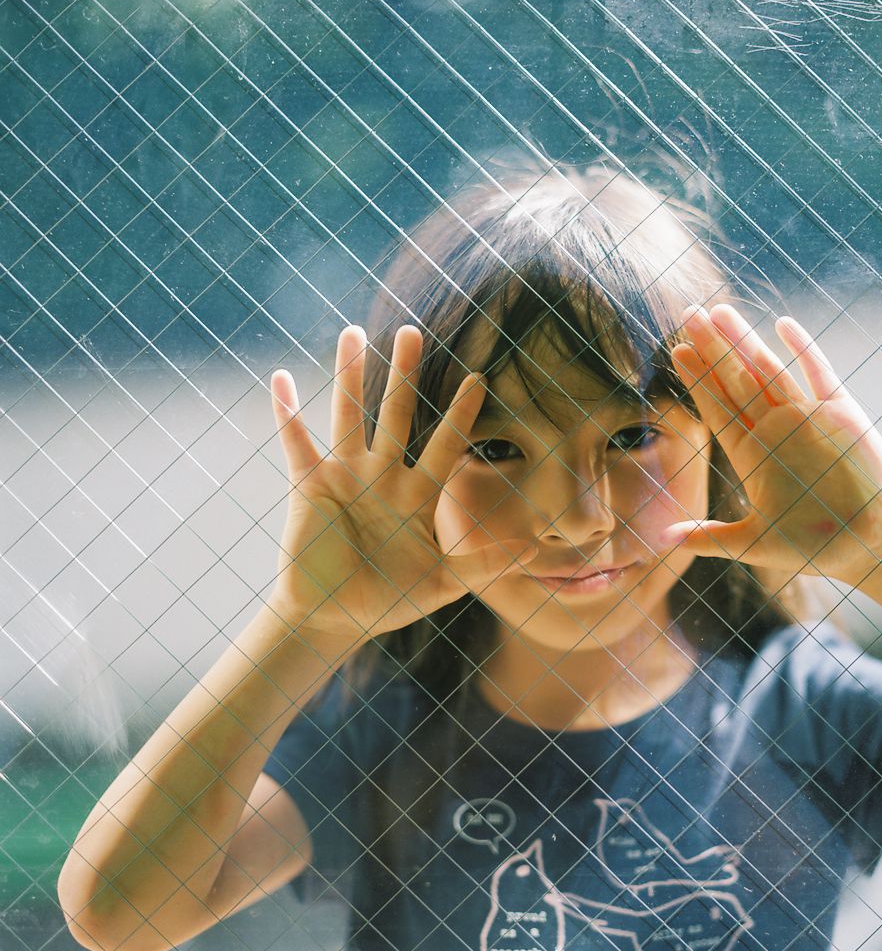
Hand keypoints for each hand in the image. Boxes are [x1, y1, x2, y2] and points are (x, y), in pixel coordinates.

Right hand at [265, 325, 537, 654]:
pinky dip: (287, 412)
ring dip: (349, 376)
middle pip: (397, 415)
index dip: (460, 415)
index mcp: (419, 495)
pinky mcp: (309, 487)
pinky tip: (281, 378)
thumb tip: (532, 551)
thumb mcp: (443, 584)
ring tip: (353, 333)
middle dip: (404, 375)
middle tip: (412, 332)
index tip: (478, 378)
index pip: (445, 446)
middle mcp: (384, 477)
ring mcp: (346, 477)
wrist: (336, 618)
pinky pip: (297, 443)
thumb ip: (484, 566)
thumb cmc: (392, 600)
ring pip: (349, 417)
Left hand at [666, 305, 881, 585]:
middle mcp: (776, 432)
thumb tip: (662, 540)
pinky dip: (803, 350)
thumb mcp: (754, 544)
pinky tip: (782, 324)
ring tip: (721, 311)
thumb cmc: (814, 550)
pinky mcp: (842, 416)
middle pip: (737, 382)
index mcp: (753, 456)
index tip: (677, 351)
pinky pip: (820, 375)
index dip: (698, 381)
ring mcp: (808, 420)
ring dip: (746, 342)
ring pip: (770, 371)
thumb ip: (709, 538)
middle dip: (714, 349)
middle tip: (689, 314)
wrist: (871, 548)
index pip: (718, 409)